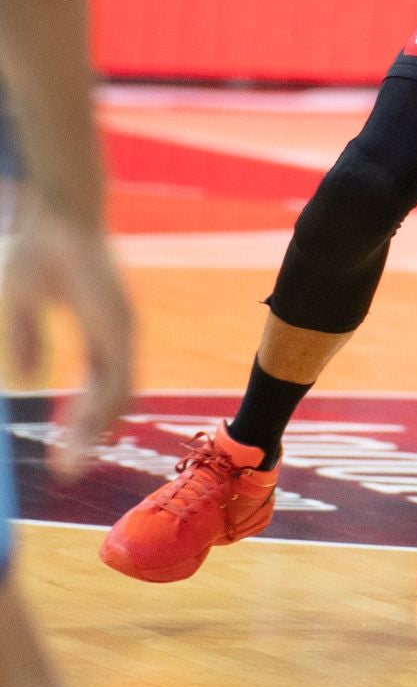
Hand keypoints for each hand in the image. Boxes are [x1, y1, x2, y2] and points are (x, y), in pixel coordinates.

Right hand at [4, 198, 132, 480]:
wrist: (59, 212)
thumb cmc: (42, 249)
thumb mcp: (25, 302)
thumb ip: (28, 339)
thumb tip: (31, 376)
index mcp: (100, 330)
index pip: (96, 389)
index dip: (80, 424)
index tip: (63, 457)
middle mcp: (117, 333)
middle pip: (111, 400)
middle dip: (88, 438)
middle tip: (68, 474)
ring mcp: (121, 327)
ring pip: (118, 393)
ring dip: (95, 431)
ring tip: (73, 463)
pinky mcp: (117, 322)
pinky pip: (116, 374)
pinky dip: (102, 407)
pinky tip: (83, 431)